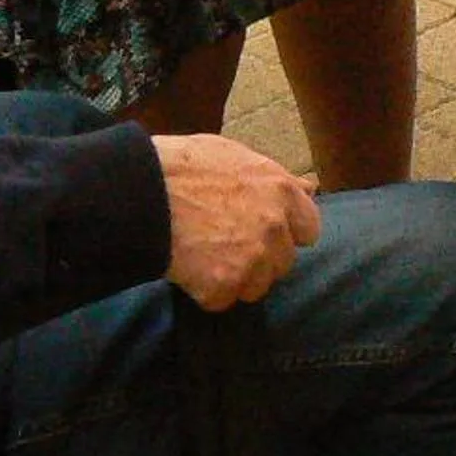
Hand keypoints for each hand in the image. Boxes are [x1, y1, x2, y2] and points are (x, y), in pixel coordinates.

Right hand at [157, 135, 321, 309]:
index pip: (309, 229)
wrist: (145, 192)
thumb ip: (275, 178)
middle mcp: (274, 228)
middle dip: (260, 258)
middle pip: (282, 262)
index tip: (267, 232)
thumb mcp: (236, 156)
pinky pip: (221, 299)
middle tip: (228, 244)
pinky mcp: (223, 286)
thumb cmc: (186, 165)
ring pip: (255, 286)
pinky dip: (206, 291)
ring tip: (206, 256)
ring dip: (235, 278)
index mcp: (282, 192)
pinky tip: (189, 268)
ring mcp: (251, 260)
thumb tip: (309, 188)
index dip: (288, 232)